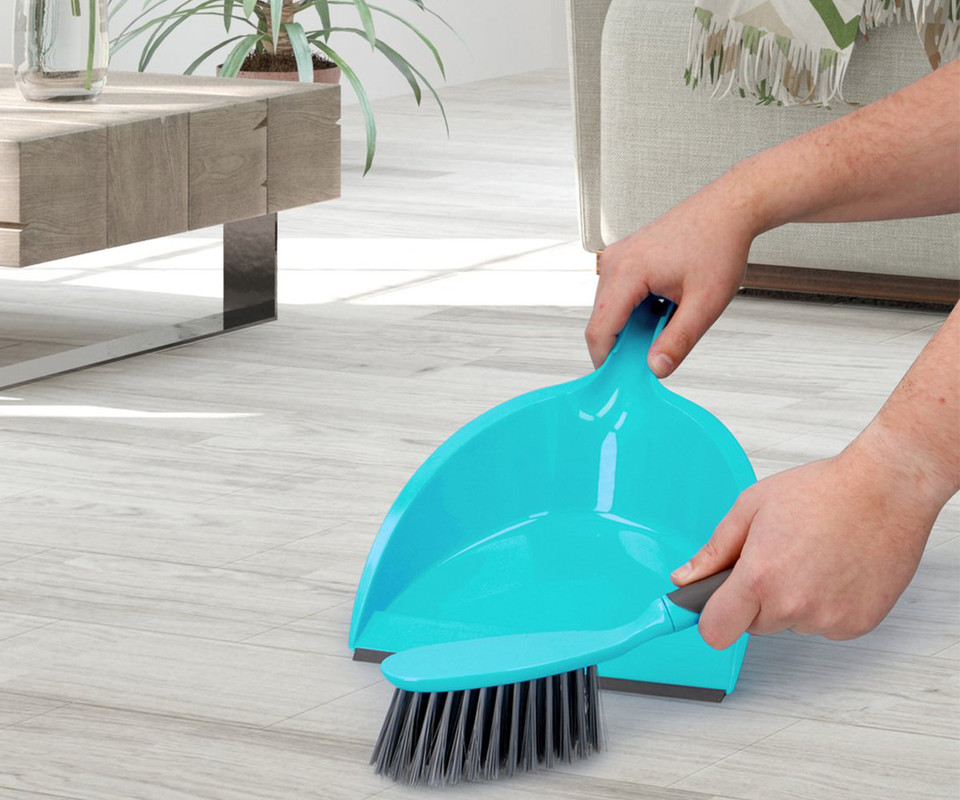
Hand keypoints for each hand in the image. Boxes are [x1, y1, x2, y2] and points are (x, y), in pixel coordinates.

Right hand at [585, 178, 756, 374]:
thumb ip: (678, 340)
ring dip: (632, 326)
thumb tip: (656, 369)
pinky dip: (636, 310)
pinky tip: (664, 307)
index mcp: (627, 271)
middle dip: (624, 344)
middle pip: (602, 321)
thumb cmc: (719, 245)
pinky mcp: (624, 257)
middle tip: (657, 354)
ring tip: (668, 322)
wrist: (729, 209)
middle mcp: (614, 262)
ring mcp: (617, 257)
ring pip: (610, 309)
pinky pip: (618, 295)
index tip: (620, 382)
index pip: (599, 330)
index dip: (606, 361)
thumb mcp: (705, 303)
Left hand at [671, 431, 947, 648]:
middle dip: (753, 598)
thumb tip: (686, 577)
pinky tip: (833, 570)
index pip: (715, 632)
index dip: (711, 618)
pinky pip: (823, 625)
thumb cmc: (821, 492)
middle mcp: (793, 605)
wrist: (885, 490)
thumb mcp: (750, 508)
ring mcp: (828, 619)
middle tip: (774, 558)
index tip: (713, 604)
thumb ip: (714, 551)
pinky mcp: (857, 624)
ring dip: (790, 601)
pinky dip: (823, 604)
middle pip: (752, 625)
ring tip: (809, 558)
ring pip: (789, 624)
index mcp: (760, 577)